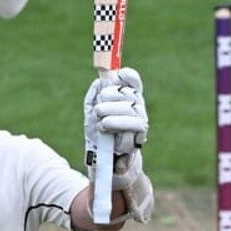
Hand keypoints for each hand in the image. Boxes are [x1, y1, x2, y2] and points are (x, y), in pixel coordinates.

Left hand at [83, 67, 148, 188]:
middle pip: (131, 95)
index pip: (133, 80)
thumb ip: (94, 95)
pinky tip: (106, 133)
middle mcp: (137, 108)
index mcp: (126, 97)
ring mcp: (139, 124)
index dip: (127, 75)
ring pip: (133, 115)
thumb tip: (98, 82)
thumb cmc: (98, 128)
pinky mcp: (137, 142)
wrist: (102, 156)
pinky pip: (130, 135)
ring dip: (115, 118)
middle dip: (112, 99)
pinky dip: (116, 134)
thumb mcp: (91, 110)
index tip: (116, 75)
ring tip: (102, 122)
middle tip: (98, 108)